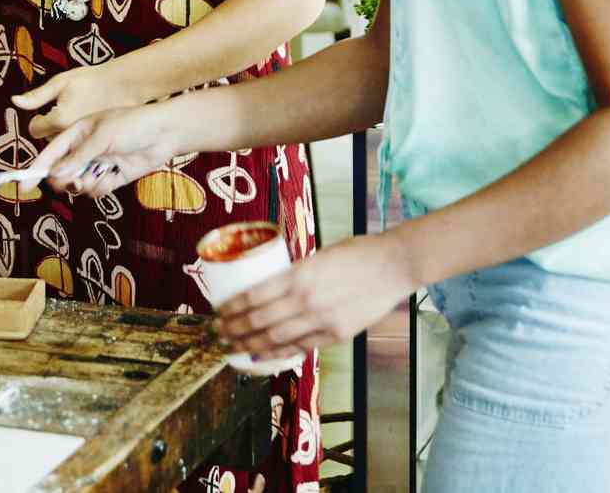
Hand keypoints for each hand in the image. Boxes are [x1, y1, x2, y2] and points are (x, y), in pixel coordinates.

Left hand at [13, 66, 128, 141]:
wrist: (122, 85)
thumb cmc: (91, 80)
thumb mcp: (60, 82)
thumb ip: (36, 96)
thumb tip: (15, 101)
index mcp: (59, 120)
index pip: (34, 129)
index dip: (38, 120)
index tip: (45, 112)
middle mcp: (70, 135)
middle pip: (48, 140)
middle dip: (51, 129)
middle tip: (63, 112)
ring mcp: (84, 142)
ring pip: (63, 145)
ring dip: (64, 136)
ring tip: (75, 118)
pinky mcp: (95, 145)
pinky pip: (78, 147)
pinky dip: (78, 141)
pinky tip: (86, 128)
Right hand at [33, 100, 181, 197]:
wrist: (165, 133)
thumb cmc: (133, 124)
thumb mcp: (103, 135)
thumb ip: (79, 156)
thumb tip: (55, 174)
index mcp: (76, 133)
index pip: (50, 153)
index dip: (36, 169)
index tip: (24, 186)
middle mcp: (84, 151)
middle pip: (61, 174)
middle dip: (64, 182)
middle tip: (74, 182)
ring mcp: (98, 165)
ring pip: (78, 186)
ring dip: (83, 186)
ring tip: (96, 177)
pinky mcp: (112, 178)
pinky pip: (96, 191)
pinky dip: (100, 188)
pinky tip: (112, 176)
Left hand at [215, 234, 414, 360]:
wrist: (392, 266)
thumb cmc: (356, 253)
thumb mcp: (317, 256)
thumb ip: (296, 275)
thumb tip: (272, 288)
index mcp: (299, 275)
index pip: (254, 296)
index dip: (232, 308)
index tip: (217, 311)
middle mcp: (306, 300)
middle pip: (259, 320)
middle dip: (234, 330)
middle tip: (218, 333)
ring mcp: (322, 320)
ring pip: (277, 339)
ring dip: (250, 345)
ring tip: (233, 348)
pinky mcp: (337, 334)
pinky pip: (302, 346)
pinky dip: (280, 352)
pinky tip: (264, 356)